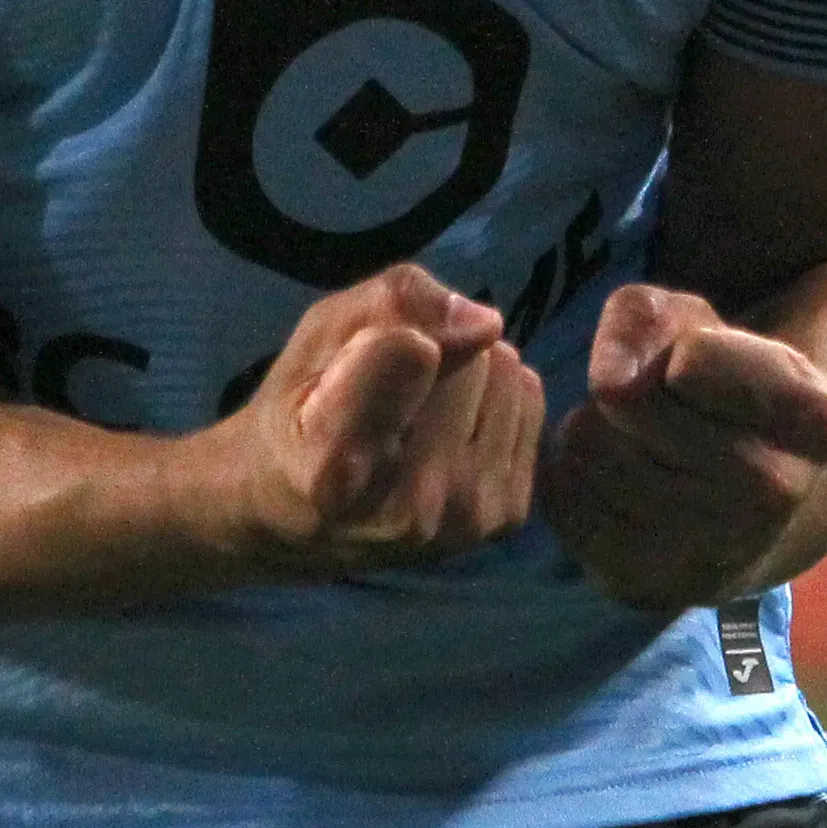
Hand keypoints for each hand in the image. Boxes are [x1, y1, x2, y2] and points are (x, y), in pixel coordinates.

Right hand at [186, 264, 545, 580]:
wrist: (300, 522)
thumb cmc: (296, 418)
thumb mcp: (315, 339)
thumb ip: (390, 304)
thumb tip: (487, 322)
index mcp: (337, 464)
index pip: (414, 356)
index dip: (401, 333)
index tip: (370, 353)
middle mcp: (409, 507)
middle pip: (472, 356)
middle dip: (438, 352)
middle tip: (390, 391)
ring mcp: (464, 521)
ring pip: (508, 373)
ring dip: (470, 377)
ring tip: (419, 414)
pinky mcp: (505, 519)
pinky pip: (530, 402)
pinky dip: (494, 404)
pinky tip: (450, 435)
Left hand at [541, 283, 826, 616]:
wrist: (749, 508)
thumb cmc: (721, 394)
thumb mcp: (701, 326)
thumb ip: (646, 318)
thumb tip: (609, 382)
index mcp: (815, 421)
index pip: (692, 359)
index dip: (682, 347)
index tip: (709, 372)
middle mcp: (777, 494)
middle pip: (625, 398)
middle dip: (626, 387)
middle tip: (663, 411)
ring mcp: (715, 551)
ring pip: (585, 446)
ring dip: (594, 429)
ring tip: (638, 447)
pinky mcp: (648, 586)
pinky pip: (560, 498)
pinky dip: (569, 477)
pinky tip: (612, 483)